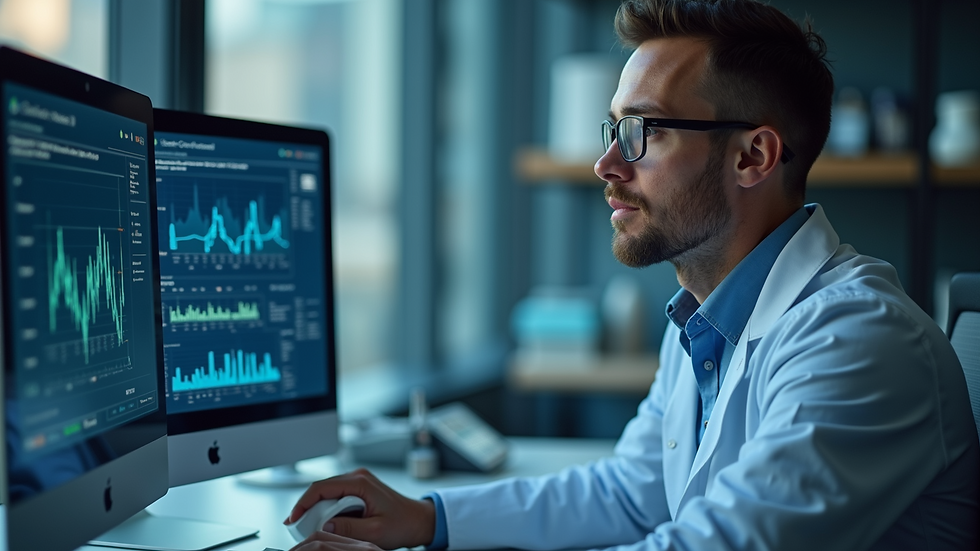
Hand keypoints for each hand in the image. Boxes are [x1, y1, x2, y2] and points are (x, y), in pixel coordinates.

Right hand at [284, 468, 435, 549]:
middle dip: (307, 507)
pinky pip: (336, 496)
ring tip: (309, 526)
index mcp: (360, 482)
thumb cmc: (403, 524)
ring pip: (327, 492)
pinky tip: (324, 522)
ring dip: (317, 509)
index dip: (303, 503)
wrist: (419, 520)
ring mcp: (358, 481)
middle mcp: (358, 477)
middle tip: (297, 526)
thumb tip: (323, 526)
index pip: (322, 488)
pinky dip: (327, 508)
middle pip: (321, 488)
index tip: (293, 519)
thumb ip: (348, 528)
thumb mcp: (374, 532)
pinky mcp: (359, 489)